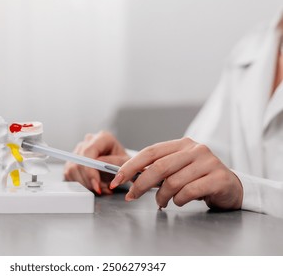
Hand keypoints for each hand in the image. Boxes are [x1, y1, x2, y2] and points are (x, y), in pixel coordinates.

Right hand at [64, 131, 129, 194]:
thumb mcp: (125, 163)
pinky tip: (92, 185)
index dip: (90, 170)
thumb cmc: (124, 163)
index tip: (96, 185)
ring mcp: (78, 150)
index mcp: (102, 138)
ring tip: (100, 187)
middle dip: (90, 181)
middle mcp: (88, 141)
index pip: (88, 152)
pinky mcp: (72, 161)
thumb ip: (114, 162)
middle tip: (102, 189)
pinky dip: (80, 184)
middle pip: (79, 162)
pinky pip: (69, 174)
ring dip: (86, 184)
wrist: (119, 166)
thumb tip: (99, 163)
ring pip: (72, 170)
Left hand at [109, 137, 242, 209]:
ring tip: (162, 202)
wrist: (230, 187)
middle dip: (141, 184)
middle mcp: (195, 149)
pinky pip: (189, 192)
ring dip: (162, 197)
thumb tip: (129, 176)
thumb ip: (158, 169)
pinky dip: (179, 200)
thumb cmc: (198, 178)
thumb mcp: (177, 169)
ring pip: (173, 182)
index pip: (150, 152)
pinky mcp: (218, 178)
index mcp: (182, 144)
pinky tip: (179, 202)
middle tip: (132, 196)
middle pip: (159, 167)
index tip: (117, 178)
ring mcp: (208, 162)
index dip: (131, 166)